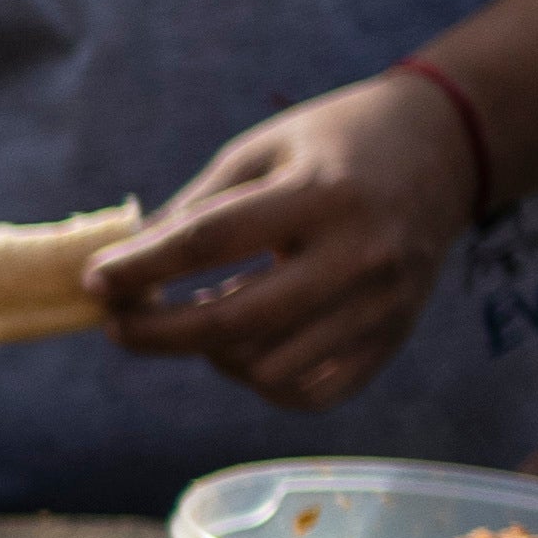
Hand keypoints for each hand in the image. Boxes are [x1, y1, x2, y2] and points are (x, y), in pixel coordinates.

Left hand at [96, 68, 485, 409]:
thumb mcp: (262, 151)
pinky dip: (262, 381)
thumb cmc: (334, 144)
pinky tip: (244, 346)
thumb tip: (120, 267)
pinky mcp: (392, 339)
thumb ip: (196, 209)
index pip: (213, 240)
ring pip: (268, 369)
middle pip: (235, 321)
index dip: (144, 266)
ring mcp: (382, 306)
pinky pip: (311, 393)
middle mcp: (360, 255)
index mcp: (323, 193)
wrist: (443, 151)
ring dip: (212, 355)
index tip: (94, 281)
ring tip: (199, 316)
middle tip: (115, 324)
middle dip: (158, 332)